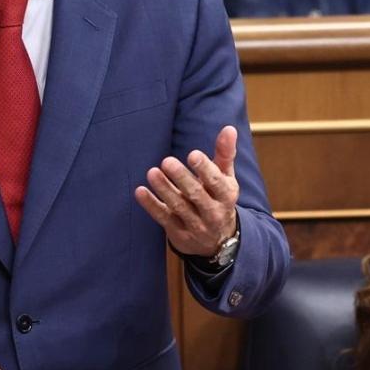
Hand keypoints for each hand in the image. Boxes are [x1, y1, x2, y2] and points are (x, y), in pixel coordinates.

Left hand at [135, 125, 239, 257]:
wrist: (217, 242)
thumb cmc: (219, 198)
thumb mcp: (226, 178)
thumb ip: (225, 154)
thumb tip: (229, 128)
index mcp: (226, 195)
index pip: (217, 182)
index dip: (205, 169)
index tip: (193, 154)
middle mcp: (213, 212)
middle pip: (196, 195)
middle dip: (181, 178)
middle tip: (167, 161)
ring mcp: (196, 226)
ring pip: (178, 207)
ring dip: (164, 190)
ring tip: (152, 173)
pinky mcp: (179, 234)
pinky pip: (163, 218)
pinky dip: (151, 205)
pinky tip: (140, 191)